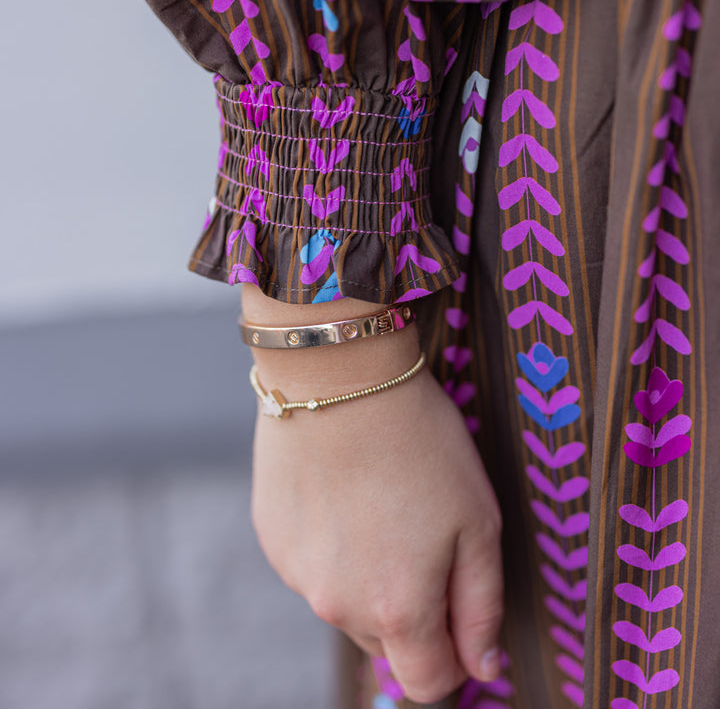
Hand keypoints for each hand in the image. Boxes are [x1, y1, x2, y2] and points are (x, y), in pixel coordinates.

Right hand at [249, 322, 503, 704]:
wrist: (338, 376)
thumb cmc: (419, 441)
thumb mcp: (478, 520)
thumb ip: (482, 606)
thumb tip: (484, 667)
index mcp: (397, 609)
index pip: (429, 686)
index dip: (456, 661)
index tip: (463, 614)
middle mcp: (338, 607)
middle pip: (388, 645)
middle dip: (413, 611)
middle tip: (426, 536)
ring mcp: (297, 576)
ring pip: (347, 604)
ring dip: (369, 575)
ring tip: (383, 502)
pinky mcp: (271, 540)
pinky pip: (312, 567)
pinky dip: (333, 545)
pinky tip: (346, 490)